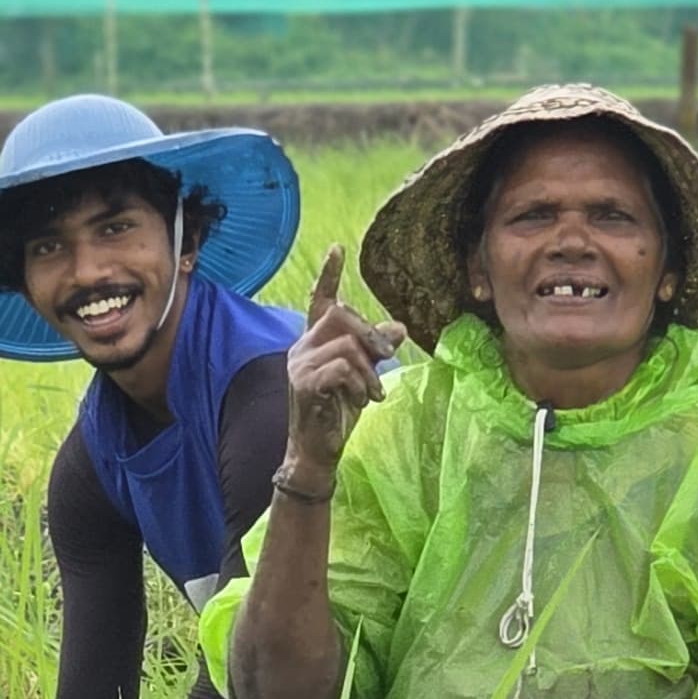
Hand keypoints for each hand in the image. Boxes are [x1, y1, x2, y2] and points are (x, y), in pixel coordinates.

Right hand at [283, 245, 394, 480]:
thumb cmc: (339, 412)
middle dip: (370, 336)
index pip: (320, 301)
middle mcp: (301, 347)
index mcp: (313, 341)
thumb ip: (377, 350)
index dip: (328, 275)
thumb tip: (398, 327)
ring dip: (369, 371)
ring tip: (371, 393)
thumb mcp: (364, 376)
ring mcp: (299, 364)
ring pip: (347, 345)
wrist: (318, 450)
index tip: (337, 248)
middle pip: (341, 316)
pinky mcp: (303, 383)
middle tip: (385, 359)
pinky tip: (362, 400)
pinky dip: (360, 383)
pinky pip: (342, 367)